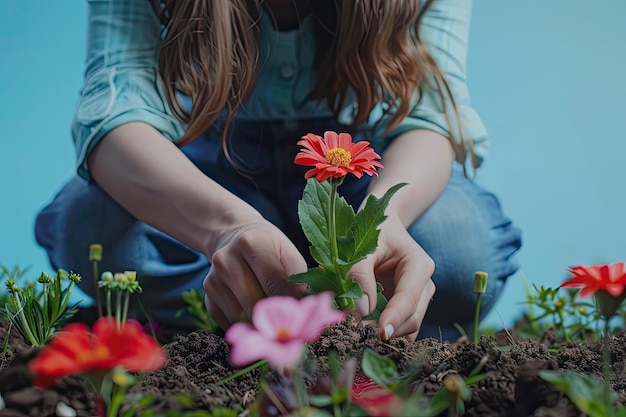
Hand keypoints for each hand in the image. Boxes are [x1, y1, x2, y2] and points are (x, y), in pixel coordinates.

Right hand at [203, 220, 307, 329]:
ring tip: (271, 315)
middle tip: (289, 323)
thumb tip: (304, 314)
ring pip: (242, 318)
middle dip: (275, 318)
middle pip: (256, 305)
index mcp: (251, 243)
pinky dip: (245, 325)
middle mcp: (226, 259)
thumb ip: (298, 282)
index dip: (292, 306)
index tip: (303, 319)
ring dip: (260, 323)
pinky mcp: (207, 295)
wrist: (233, 236)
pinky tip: (253, 311)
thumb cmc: (269, 248)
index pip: (275, 284)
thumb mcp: (288, 254)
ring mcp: (213, 278)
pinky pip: (230, 323)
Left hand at [349, 216, 435, 340]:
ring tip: (356, 332)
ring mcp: (418, 298)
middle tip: (353, 334)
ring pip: (408, 327)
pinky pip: (399, 326)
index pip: (408, 300)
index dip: (394, 319)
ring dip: (384, 334)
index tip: (379, 334)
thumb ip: (359, 275)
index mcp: (419, 266)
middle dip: (386, 331)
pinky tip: (363, 329)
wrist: (382, 226)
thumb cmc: (371, 231)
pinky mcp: (408, 306)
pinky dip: (384, 331)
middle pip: (412, 319)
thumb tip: (361, 310)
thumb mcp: (362, 246)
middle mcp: (424, 285)